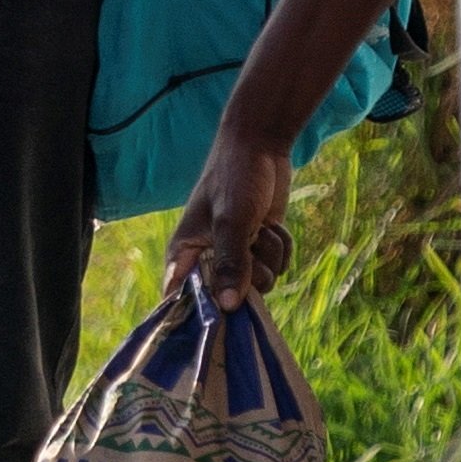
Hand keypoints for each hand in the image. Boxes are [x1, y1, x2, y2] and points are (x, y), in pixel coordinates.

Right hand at [164, 124, 297, 306]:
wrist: (261, 146)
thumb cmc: (234, 177)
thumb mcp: (231, 220)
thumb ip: (230, 263)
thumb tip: (229, 307)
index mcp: (185, 254)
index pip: (180, 300)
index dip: (198, 315)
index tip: (224, 314)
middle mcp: (208, 260)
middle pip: (229, 300)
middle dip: (249, 277)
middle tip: (251, 250)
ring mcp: (236, 256)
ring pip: (260, 284)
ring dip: (269, 257)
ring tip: (261, 228)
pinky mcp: (259, 250)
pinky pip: (277, 268)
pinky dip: (280, 248)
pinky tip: (272, 225)